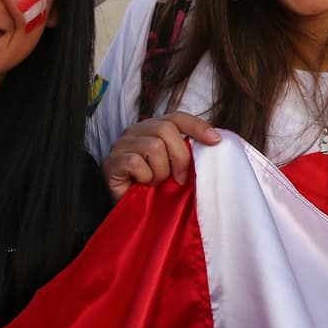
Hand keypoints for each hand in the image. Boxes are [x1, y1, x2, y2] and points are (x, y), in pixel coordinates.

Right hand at [103, 112, 219, 200]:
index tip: (215, 141)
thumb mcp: (174, 168)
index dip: (197, 126)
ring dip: (161, 171)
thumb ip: (186, 154)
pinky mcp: (112, 161)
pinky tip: (143, 184)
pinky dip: (145, 177)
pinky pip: (136, 162)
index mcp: (153, 128)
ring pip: (153, 146)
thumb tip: (213, 145)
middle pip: (166, 129)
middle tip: (180, 179)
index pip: (177, 117)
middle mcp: (136, 130)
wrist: (128, 210)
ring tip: (156, 182)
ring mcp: (122, 144)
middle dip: (180, 157)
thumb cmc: (153, 187)